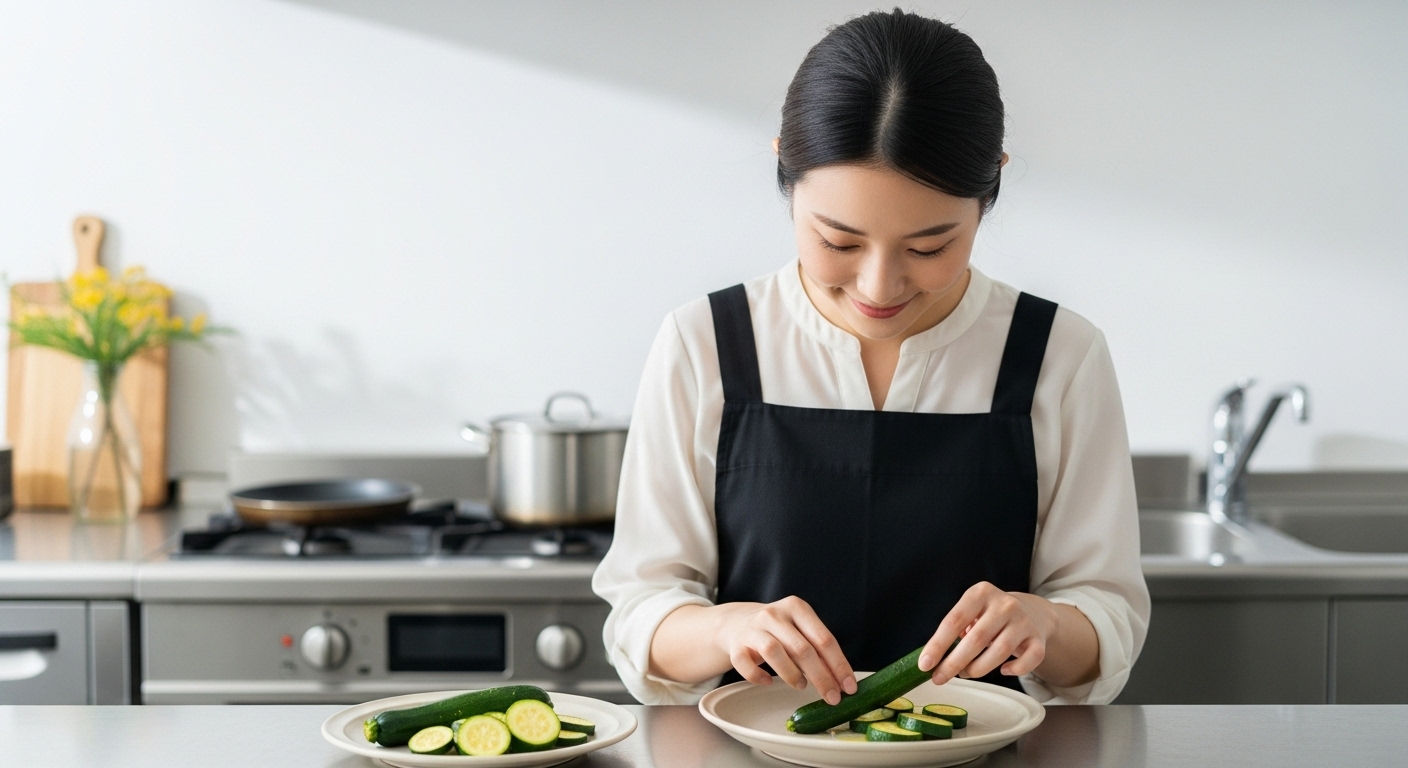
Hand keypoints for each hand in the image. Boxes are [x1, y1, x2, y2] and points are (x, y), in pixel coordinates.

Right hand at [716, 596, 857, 704]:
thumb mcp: (800, 630)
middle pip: (802, 648)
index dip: (838, 665)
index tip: (848, 686)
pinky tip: (768, 681)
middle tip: (832, 697)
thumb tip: (842, 681)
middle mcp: (774, 615)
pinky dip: (757, 676)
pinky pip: (745, 663)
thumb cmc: (778, 631)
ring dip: (791, 674)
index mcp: (796, 608)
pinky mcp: (736, 645)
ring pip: (774, 652)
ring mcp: (753, 629)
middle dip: (821, 676)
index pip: (823, 638)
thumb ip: (818, 650)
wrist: (737, 622)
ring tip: (801, 685)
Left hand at [917, 582, 1057, 683]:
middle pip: (976, 639)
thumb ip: (956, 630)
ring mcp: (1024, 621)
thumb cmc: (991, 616)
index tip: (925, 664)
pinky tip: (1003, 671)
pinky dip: (1014, 670)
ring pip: (1000, 652)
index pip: (954, 620)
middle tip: (940, 678)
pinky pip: (1028, 661)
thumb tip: (934, 659)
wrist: (1032, 612)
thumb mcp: (972, 612)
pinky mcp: (1038, 639)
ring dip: (978, 669)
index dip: (938, 644)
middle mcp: (1004, 604)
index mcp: (980, 593)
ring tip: (965, 674)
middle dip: (954, 663)